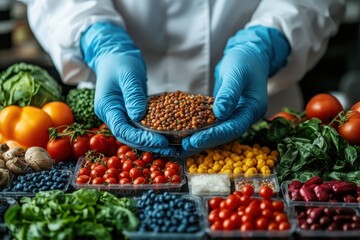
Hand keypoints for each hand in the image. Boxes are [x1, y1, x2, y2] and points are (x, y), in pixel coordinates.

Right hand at [81, 22, 177, 155]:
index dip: (140, 138)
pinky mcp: (129, 113)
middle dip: (149, 145)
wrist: (115, 56)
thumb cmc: (120, 62)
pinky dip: (152, 133)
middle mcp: (112, 115)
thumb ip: (133, 95)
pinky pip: (140, 127)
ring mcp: (120, 115)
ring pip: (135, 135)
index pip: (122, 129)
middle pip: (129, 137)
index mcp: (107, 107)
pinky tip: (167, 137)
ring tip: (172, 148)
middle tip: (170, 148)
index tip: (160, 141)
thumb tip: (138, 116)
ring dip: (152, 143)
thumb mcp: (128, 75)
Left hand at [182, 26, 289, 153]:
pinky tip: (185, 134)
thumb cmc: (244, 61)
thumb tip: (220, 113)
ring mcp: (235, 116)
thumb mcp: (236, 73)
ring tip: (180, 146)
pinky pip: (212, 125)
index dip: (213, 136)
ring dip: (200, 140)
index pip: (232, 128)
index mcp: (253, 109)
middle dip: (204, 142)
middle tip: (183, 147)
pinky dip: (200, 130)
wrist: (248, 56)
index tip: (194, 140)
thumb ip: (230, 92)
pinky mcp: (226, 114)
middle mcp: (245, 117)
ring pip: (217, 133)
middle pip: (224, 135)